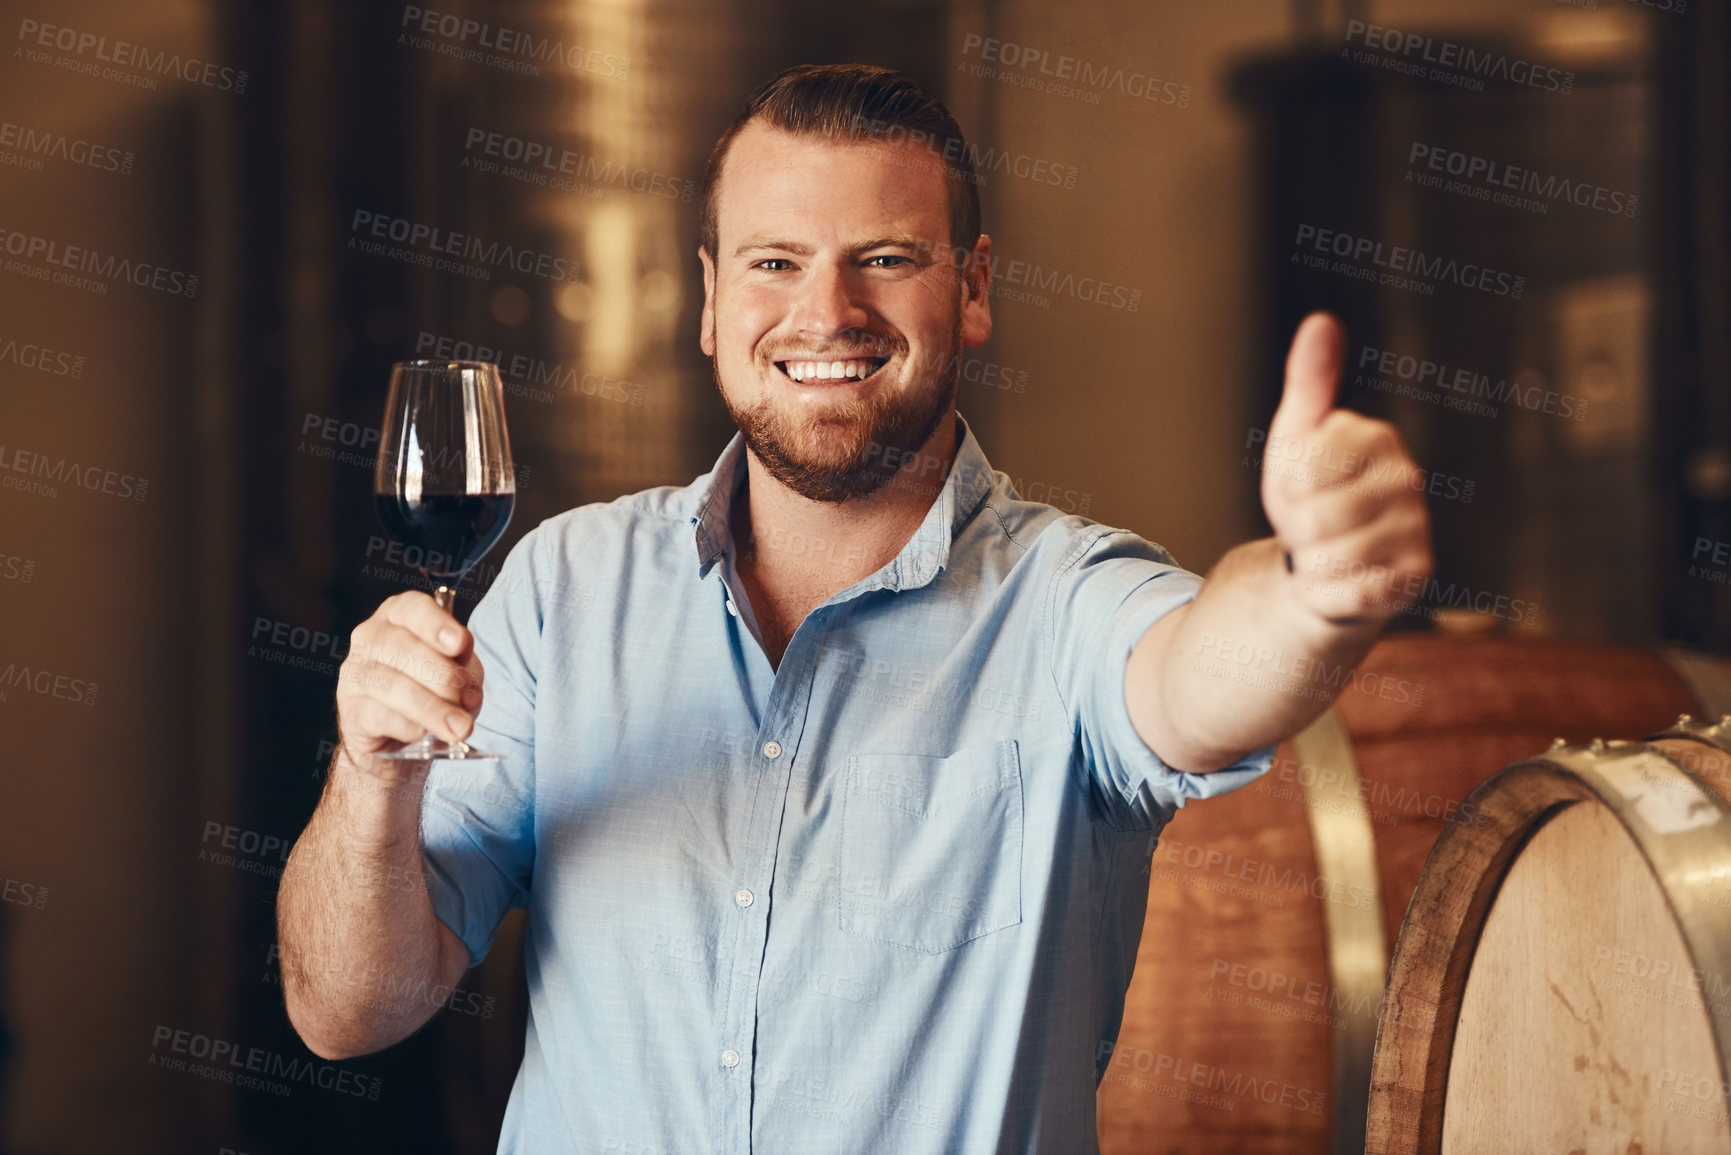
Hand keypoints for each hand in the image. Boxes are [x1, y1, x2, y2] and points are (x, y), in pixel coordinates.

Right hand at [334, 591, 484, 767]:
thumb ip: (463, 670)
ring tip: (460, 726)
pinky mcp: (351, 711)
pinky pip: (382, 718)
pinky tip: (423, 733)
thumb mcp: (455, 669)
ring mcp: (355, 674)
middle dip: (443, 676)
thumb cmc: (429, 689)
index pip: (412, 608)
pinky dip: (411, 728)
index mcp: (398, 615)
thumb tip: (467, 691)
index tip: (459, 643)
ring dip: (433, 708)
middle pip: (404, 648)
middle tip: (466, 699)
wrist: (395, 735)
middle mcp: (370, 637)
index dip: (436, 624)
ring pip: (393, 686)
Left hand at [1260, 312, 1433, 625]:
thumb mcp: (1297, 438)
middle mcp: (1406, 479)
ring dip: (1311, 563)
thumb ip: (1309, 382)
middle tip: (1309, 526)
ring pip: (1332, 558)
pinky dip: (1328, 592)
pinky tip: (1338, 581)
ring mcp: (1417, 528)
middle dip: (1297, 530)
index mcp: (1375, 438)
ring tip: (1323, 551)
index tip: (1300, 484)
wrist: (1320, 559)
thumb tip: (1321, 321)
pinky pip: (1351, 592)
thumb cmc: (1307, 494)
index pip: (1306, 465)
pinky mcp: (1416, 576)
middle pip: (1316, 517)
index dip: (1288, 484)